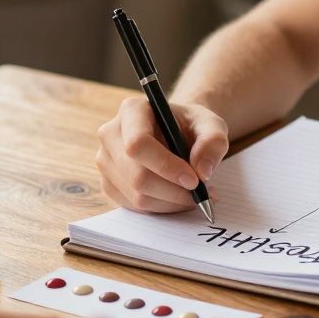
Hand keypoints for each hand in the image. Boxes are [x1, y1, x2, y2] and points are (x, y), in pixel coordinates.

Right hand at [96, 96, 228, 212]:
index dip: (166, 166)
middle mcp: (111, 134)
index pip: (138, 144)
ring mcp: (105, 160)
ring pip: (137, 195)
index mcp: (132, 110)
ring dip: (171, 202)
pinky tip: (178, 197)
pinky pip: (135, 206)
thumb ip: (213, 142)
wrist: (176, 133)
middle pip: (136, 175)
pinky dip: (162, 207)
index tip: (194, 180)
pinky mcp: (109, 183)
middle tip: (200, 193)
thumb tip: (202, 171)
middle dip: (173, 191)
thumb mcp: (212, 125)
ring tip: (194, 194)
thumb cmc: (191, 126)